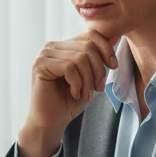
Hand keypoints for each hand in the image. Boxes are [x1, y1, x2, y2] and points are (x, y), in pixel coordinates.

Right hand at [18, 31, 118, 156]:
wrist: (51, 122)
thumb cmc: (70, 101)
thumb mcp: (90, 76)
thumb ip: (99, 57)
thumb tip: (115, 37)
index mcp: (65, 45)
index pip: (91, 34)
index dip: (106, 49)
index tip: (114, 67)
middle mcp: (53, 46)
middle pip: (88, 46)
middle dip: (99, 70)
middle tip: (98, 89)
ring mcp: (45, 54)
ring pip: (80, 58)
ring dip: (88, 80)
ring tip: (86, 95)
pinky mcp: (40, 65)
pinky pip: (69, 67)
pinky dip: (77, 83)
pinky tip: (74, 94)